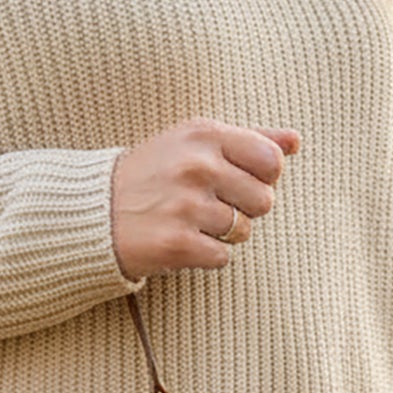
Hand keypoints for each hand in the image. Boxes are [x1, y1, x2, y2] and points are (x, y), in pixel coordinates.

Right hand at [111, 119, 300, 280]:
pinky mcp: (178, 243)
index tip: (237, 179)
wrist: (96, 210)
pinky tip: (181, 240)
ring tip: (190, 221)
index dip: (263, 177)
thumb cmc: (155, 174)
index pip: (272, 160)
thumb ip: (250, 139)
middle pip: (264, 200)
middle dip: (244, 208)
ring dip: (223, 233)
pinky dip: (205, 255)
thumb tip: (295, 141)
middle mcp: (197, 166)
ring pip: (244, 231)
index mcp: (205, 135)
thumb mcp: (196, 143)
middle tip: (208, 204)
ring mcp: (186, 205)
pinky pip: (223, 257)